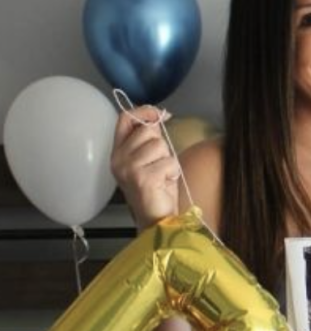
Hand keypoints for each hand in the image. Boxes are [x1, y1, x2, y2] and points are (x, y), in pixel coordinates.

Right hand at [110, 106, 179, 228]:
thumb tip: (160, 114)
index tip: (162, 115)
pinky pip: (169, 161)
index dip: (144, 111)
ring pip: (160, 145)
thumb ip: (150, 138)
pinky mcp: (142, 177)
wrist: (157, 219)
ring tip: (162, 176)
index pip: (125, 119)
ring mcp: (128, 167)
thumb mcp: (151, 158)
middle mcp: (118, 158)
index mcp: (118, 151)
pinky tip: (164, 183)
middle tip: (159, 166)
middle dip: (162, 145)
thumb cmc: (156, 189)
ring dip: (168, 160)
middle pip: (148, 131)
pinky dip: (173, 172)